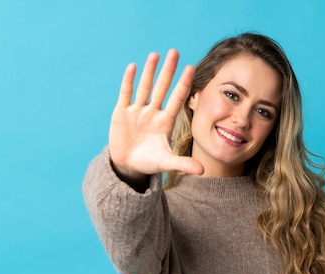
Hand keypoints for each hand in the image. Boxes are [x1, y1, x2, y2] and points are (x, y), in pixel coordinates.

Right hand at [109, 49, 203, 185]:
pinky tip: (133, 66)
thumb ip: (183, 164)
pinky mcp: (122, 113)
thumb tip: (203, 171)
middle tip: (175, 52)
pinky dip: (129, 81)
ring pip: (144, 87)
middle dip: (168, 71)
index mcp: (165, 121)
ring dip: (149, 71)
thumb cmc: (149, 162)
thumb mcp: (166, 163)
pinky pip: (126, 94)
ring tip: (155, 54)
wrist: (128, 165)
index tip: (191, 68)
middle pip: (162, 87)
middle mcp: (153, 112)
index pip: (177, 99)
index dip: (183, 84)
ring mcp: (137, 111)